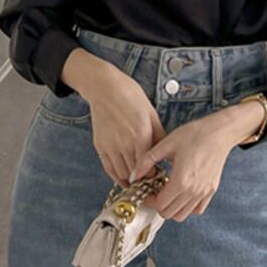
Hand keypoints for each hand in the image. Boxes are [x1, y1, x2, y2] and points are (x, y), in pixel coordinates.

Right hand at [85, 73, 166, 188]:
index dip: (154, 174)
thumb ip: (159, 135)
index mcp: (141, 135)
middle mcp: (125, 143)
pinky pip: (108, 168)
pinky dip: (116, 177)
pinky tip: (124, 177)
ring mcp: (111, 146)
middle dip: (143, 178)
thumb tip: (165, 152)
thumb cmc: (130, 96)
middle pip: (135, 173)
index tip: (157, 173)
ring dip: (130, 178)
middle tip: (148, 177)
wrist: (105, 88)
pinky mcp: (100, 146)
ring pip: (122, 174)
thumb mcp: (151, 113)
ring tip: (137, 177)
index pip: (149, 167)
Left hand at [130, 112, 235, 221]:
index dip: (149, 200)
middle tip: (154, 192)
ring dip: (171, 207)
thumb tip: (135, 174)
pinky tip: (181, 193)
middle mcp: (193, 191)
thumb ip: (148, 160)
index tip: (146, 191)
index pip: (160, 204)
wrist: (219, 132)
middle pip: (169, 213)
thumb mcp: (167, 143)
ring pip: (182, 215)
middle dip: (158, 205)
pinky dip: (187, 207)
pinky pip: (197, 210)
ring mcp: (204, 193)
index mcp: (181, 181)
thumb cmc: (195, 134)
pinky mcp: (211, 191)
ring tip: (167, 192)